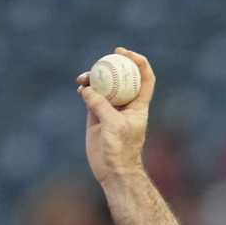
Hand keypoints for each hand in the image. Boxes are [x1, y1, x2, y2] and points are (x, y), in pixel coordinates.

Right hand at [76, 46, 154, 184]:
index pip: (145, 78)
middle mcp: (126, 104)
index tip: (125, 53)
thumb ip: (101, 105)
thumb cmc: (121, 149)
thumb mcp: (113, 124)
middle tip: (103, 57)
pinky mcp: (96, 116)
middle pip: (122, 78)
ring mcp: (110, 110)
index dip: (138, 62)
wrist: (113, 171)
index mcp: (138, 105)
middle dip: (113, 65)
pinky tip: (80, 89)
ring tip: (83, 78)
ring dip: (94, 78)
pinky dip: (85, 91)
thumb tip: (86, 89)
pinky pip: (90, 97)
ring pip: (104, 86)